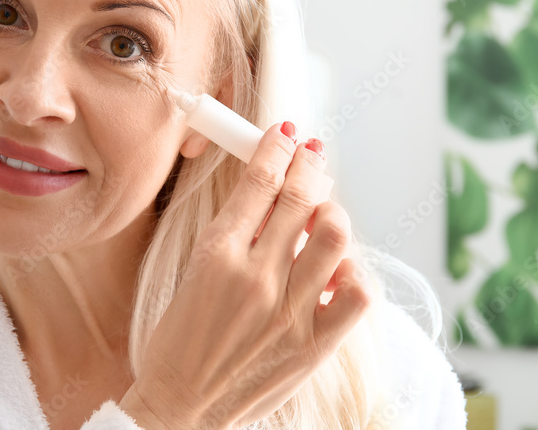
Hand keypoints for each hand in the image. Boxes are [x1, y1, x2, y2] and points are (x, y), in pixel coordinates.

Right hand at [118, 123, 371, 428]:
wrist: (182, 408)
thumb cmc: (180, 341)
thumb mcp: (193, 273)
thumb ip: (235, 235)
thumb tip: (272, 197)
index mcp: (216, 254)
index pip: (259, 181)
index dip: (276, 148)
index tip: (287, 135)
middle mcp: (256, 275)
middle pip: (301, 196)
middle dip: (310, 164)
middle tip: (312, 155)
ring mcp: (289, 310)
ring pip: (335, 233)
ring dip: (330, 212)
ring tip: (321, 217)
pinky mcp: (314, 344)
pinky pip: (357, 291)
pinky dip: (351, 271)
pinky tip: (333, 271)